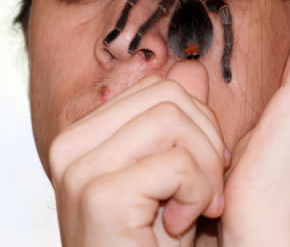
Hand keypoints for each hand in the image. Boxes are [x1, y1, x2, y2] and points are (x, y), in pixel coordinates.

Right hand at [49, 61, 226, 246]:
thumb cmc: (152, 242)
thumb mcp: (169, 172)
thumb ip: (178, 118)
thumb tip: (194, 68)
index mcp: (85, 134)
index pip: (157, 86)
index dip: (196, 119)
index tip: (204, 164)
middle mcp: (72, 144)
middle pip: (169, 95)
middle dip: (206, 140)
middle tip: (209, 189)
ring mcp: (79, 168)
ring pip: (173, 118)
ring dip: (205, 169)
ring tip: (198, 207)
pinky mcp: (99, 194)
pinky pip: (176, 163)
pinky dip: (198, 194)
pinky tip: (181, 226)